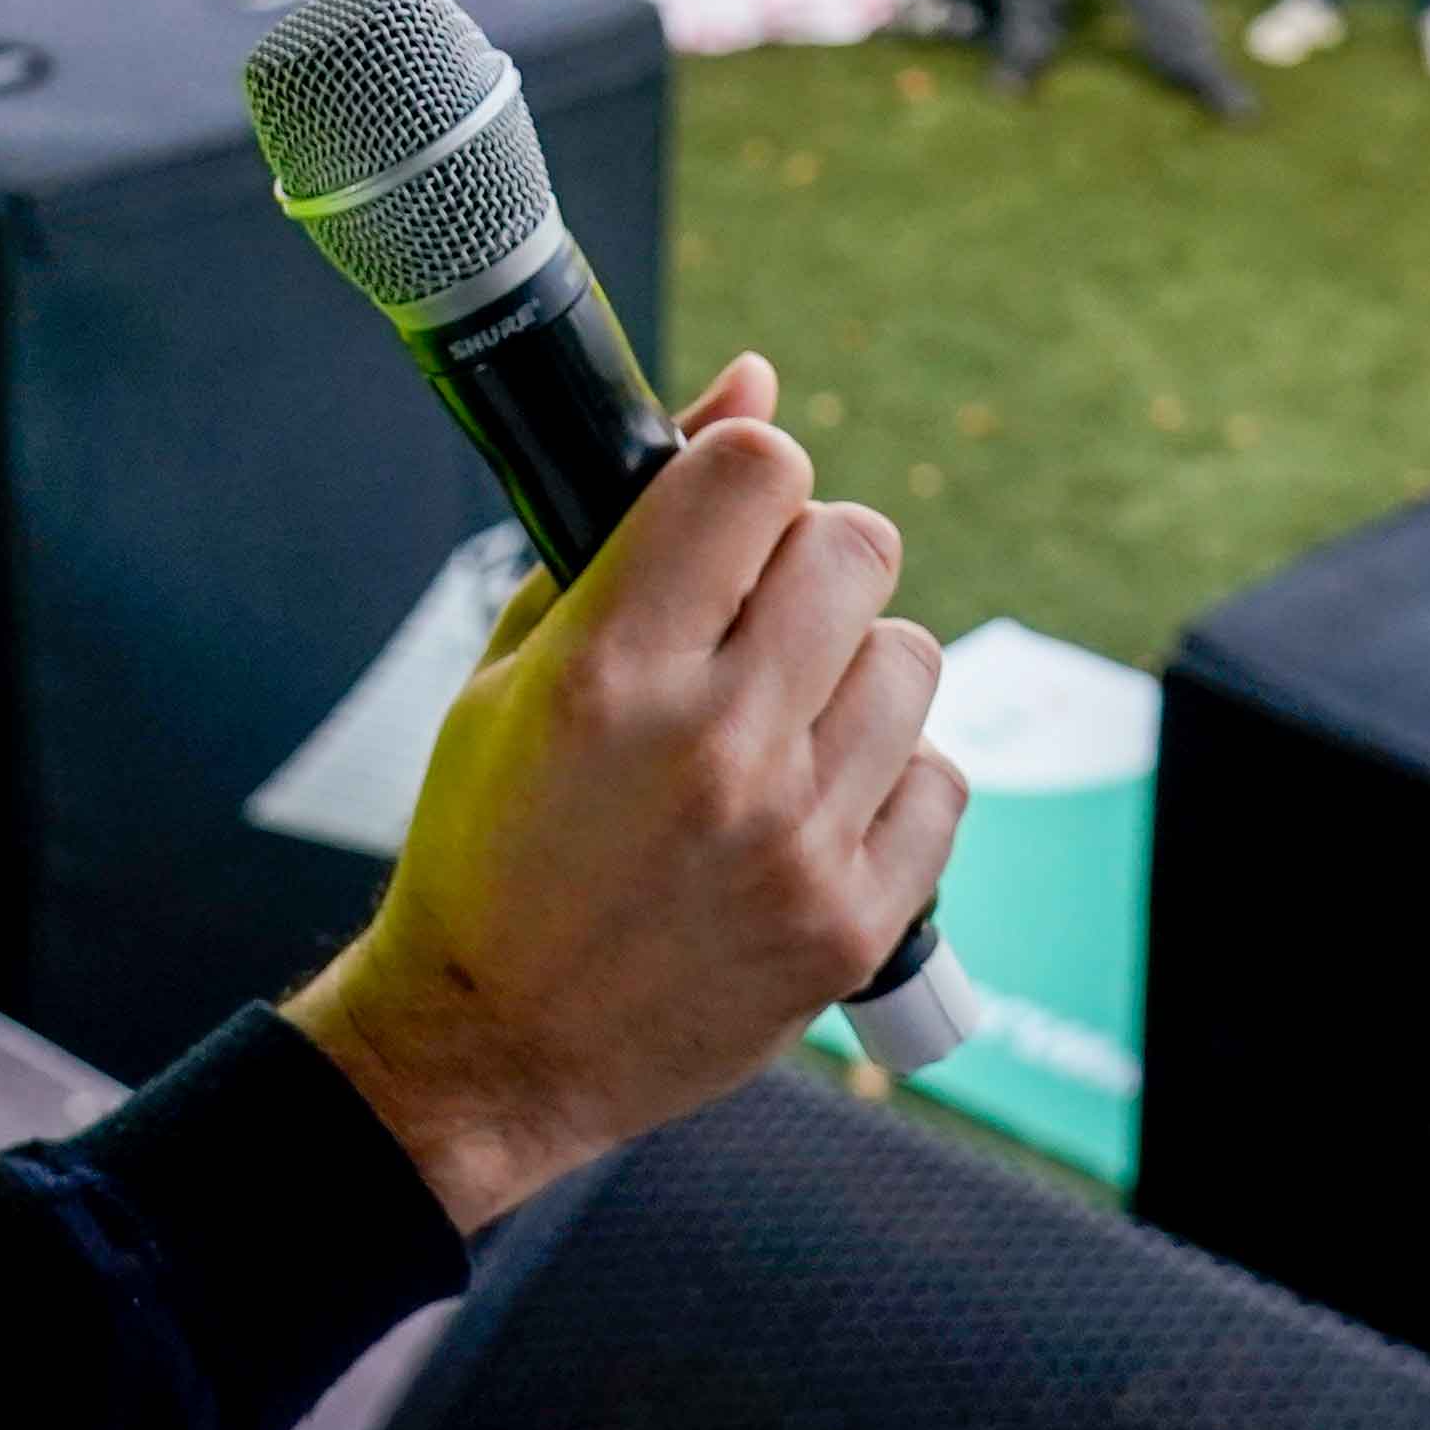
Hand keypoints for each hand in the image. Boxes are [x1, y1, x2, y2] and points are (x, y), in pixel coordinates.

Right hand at [284, 356, 962, 1230]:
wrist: (491, 1045)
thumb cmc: (489, 846)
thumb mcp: (519, 665)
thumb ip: (635, 519)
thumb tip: (753, 384)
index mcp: (611, 668)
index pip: (758, 471)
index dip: (751, 471)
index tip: (731, 513)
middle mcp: (715, 745)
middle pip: (856, 545)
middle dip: (810, 561)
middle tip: (759, 622)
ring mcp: (796, 840)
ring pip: (913, 657)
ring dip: (855, 672)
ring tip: (781, 725)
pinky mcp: (853, 923)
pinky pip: (940, 779)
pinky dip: (889, 780)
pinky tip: (813, 806)